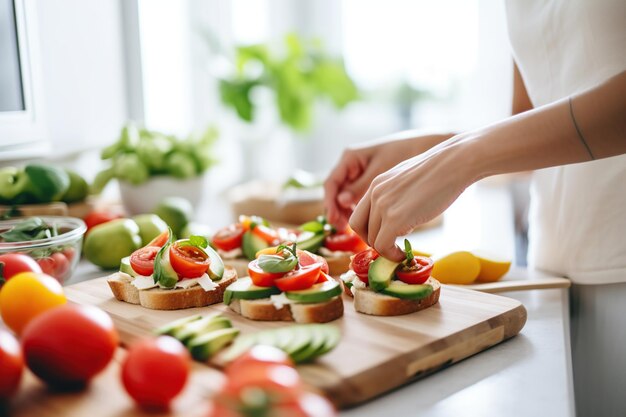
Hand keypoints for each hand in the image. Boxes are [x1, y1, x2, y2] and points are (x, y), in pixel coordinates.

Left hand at [349, 135, 477, 260]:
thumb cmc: (440, 171)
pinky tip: (403, 255)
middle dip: (372, 241)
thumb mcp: (407, 180)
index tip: (383, 237)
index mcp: (376, 184)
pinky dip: (391, 255)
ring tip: (402, 249)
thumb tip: (398, 217)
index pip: (359, 214)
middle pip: (359, 227)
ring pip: (372, 239)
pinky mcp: (396, 218)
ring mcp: (383, 205)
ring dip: (386, 249)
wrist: (454, 163)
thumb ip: (395, 196)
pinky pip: (383, 246)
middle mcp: (375, 193)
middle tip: (389, 247)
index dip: (368, 230)